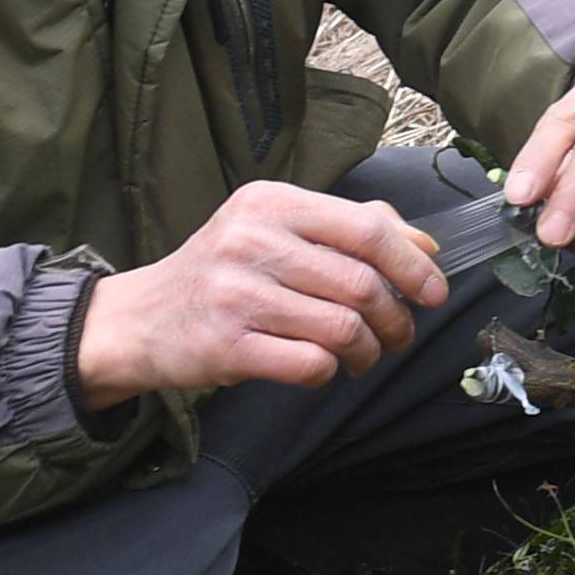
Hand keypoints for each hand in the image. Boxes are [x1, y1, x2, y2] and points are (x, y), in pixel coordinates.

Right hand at [79, 183, 449, 401]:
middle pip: (361, 285)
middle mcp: (250, 241)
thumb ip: (351, 228)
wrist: (140, 319)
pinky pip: (309, 364)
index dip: (412, 265)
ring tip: (364, 356)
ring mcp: (236, 294)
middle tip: (399, 335)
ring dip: (368, 351)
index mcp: (271, 202)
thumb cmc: (224, 273)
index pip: (366, 229)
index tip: (434, 293)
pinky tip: (323, 367)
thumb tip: (425, 247)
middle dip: (396, 319)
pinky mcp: (226, 346)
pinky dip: (329, 371)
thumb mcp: (277, 229)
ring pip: (342, 329)